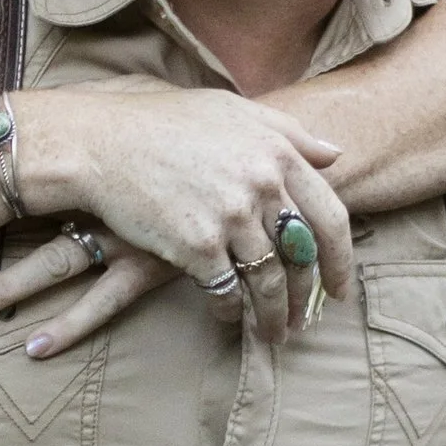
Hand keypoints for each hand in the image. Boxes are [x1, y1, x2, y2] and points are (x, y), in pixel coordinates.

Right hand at [0, 85, 354, 347]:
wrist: (104, 143)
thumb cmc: (167, 123)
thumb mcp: (235, 111)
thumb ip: (289, 133)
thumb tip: (335, 154)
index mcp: (278, 153)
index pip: (331, 217)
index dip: (342, 260)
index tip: (342, 289)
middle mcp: (261, 184)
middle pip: (302, 256)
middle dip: (308, 296)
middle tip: (306, 320)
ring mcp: (229, 216)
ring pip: (268, 281)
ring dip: (274, 315)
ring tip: (274, 333)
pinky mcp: (196, 245)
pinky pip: (227, 290)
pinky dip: (232, 310)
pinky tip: (230, 316)